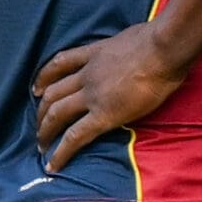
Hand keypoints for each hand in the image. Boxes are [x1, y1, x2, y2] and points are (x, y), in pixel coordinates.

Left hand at [33, 22, 189, 171]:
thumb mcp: (129, 36)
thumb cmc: (159, 38)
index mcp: (94, 54)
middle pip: (53, 93)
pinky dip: (61, 152)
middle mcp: (87, 75)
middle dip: (41, 111)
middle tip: (38, 125)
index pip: (60, 64)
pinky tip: (53, 164)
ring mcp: (93, 95)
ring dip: (45, 131)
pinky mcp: (104, 115)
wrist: (165, 48)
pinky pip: (76, 136)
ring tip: (42, 145)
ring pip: (57, 114)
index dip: (44, 78)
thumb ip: (122, 47)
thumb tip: (129, 49)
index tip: (36, 89)